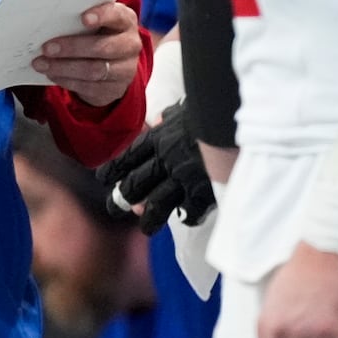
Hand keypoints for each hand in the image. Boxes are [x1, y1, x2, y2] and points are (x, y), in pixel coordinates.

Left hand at [32, 1, 141, 106]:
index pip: (117, 15)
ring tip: (42, 64)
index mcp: (125, 21)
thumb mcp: (95, 22)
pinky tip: (52, 74)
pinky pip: (89, 87)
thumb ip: (79, 18)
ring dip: (64, 68)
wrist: (113, 63)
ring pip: (94, 71)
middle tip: (47, 48)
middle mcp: (130, 45)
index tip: (83, 18)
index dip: (102, 16)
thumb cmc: (97, 34)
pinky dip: (67, 81)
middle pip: (104, 48)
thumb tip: (49, 19)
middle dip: (72, 48)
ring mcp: (125, 69)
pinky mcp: (114, 89)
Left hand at [96, 103, 214, 234]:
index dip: (115, 169)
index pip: (130, 156)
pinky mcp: (202, 192)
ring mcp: (183, 178)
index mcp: (160, 138)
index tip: (103, 178)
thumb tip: (160, 119)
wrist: (234, 120)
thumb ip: (171, 117)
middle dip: (122, 198)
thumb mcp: (186, 108)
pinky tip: (185, 218)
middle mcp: (166, 159)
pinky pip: (189, 211)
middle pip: (136, 183)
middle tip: (114, 208)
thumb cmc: (213, 110)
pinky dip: (187, 216)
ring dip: (149, 218)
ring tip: (145, 228)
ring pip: (156, 204)